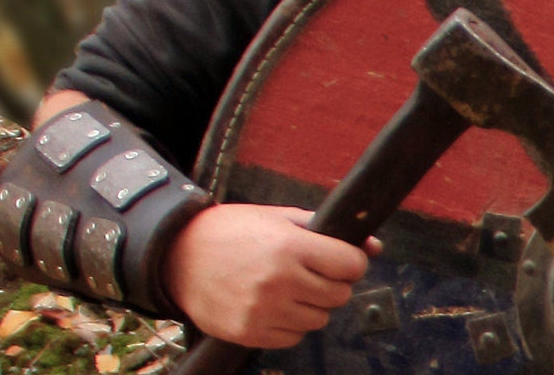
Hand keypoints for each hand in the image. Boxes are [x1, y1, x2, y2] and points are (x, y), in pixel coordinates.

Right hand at [161, 204, 379, 348]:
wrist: (179, 256)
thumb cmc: (232, 230)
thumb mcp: (279, 217)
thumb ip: (326, 229)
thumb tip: (374, 246)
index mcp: (290, 246)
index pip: (350, 265)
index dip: (352, 262)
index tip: (343, 259)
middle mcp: (280, 281)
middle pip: (339, 294)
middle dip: (334, 283)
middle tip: (315, 272)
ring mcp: (264, 311)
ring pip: (319, 319)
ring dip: (313, 305)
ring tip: (292, 287)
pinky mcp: (249, 333)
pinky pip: (293, 338)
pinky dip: (292, 324)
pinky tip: (276, 304)